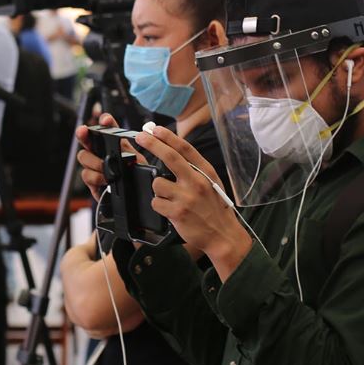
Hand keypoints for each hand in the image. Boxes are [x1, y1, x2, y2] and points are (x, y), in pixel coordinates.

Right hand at [76, 113, 143, 201]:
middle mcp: (98, 155)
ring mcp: (93, 168)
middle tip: (85, 132)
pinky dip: (96, 176)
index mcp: (109, 146)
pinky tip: (104, 179)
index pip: (100, 131)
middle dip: (84, 137)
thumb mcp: (133, 155)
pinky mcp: (92, 183)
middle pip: (84, 142)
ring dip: (94, 161)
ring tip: (106, 167)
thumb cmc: (135, 174)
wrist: (138, 196)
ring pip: (83, 158)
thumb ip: (122, 140)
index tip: (101, 120)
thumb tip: (110, 123)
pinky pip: (86, 175)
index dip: (99, 124)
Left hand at [134, 125, 251, 275]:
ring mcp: (187, 197)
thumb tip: (173, 152)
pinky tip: (169, 209)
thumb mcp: (211, 183)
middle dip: (152, 144)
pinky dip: (158, 205)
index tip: (155, 129)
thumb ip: (195, 169)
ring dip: (157, 189)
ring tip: (168, 197)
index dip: (168, 136)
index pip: (185, 148)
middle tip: (140, 136)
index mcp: (206, 172)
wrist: (223, 235)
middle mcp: (197, 182)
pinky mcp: (177, 212)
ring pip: (157, 183)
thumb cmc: (215, 208)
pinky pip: (156, 202)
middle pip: (170, 157)